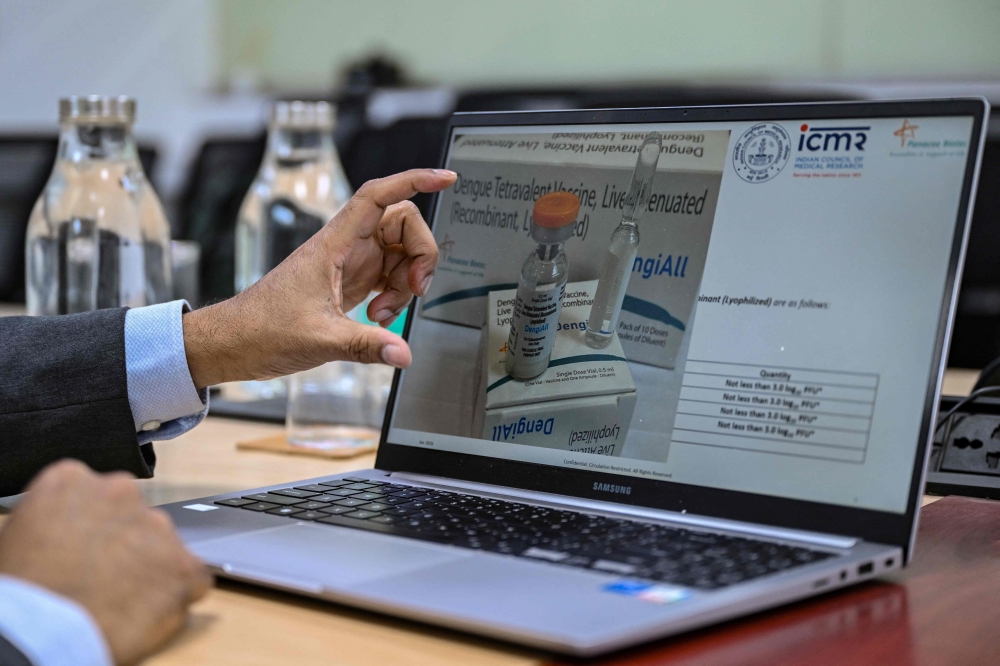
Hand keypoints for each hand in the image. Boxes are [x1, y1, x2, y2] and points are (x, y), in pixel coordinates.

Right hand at [0, 461, 211, 664]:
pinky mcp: (184, 565)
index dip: (91, 529)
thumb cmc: (20, 590)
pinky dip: (177, 595)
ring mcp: (157, 526)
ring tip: (121, 601)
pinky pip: (192, 577)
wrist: (39, 628)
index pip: (96, 496)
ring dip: (150, 568)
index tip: (84, 550)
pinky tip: (150, 612)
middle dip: (125, 545)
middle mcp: (121, 492)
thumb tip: (68, 531)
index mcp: (72, 480)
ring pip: (163, 545)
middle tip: (103, 578)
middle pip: (133, 517)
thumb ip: (54, 519)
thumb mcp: (19, 535)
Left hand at [183, 168, 455, 387]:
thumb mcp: (319, 340)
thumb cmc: (262, 330)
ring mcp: (349, 264)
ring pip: (399, 253)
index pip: (378, 196)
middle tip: (413, 289)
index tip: (444, 179)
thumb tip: (404, 353)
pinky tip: (379, 318)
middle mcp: (345, 247)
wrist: (234, 342)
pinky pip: (388, 275)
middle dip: (419, 254)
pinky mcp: (349, 282)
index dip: (414, 180)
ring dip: (406, 282)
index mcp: (334, 245)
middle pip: (402, 225)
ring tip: (385, 314)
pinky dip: (395, 296)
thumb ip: (367, 346)